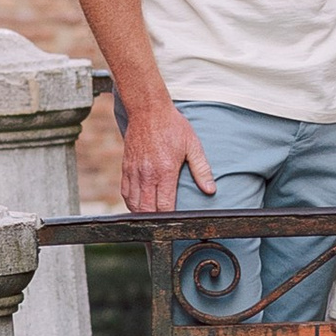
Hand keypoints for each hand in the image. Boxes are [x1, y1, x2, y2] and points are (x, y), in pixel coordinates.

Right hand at [121, 95, 211, 212]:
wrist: (148, 110)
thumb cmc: (173, 127)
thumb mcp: (193, 146)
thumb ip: (202, 170)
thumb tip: (210, 190)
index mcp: (165, 171)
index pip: (164, 206)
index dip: (169, 218)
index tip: (176, 222)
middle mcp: (147, 174)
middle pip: (147, 210)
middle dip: (155, 220)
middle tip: (164, 224)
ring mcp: (134, 172)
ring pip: (133, 204)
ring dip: (142, 214)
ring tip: (152, 218)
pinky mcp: (126, 167)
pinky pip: (125, 192)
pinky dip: (132, 203)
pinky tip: (140, 205)